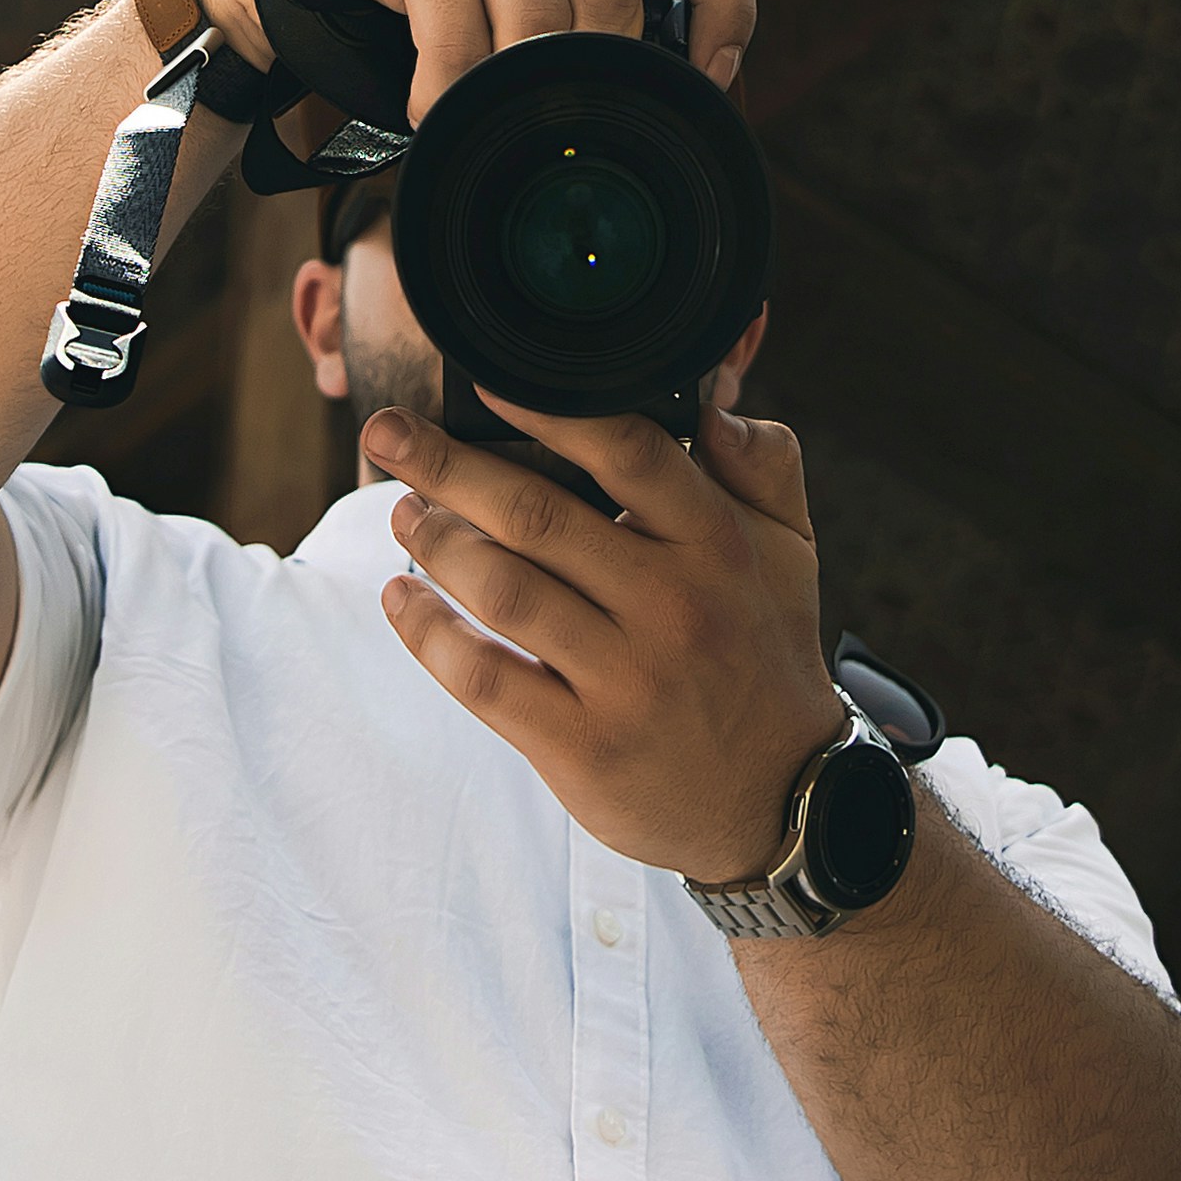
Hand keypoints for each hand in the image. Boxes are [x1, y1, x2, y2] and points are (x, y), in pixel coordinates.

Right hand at [189, 0, 752, 123]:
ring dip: (518, 95)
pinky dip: (454, 99)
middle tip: (566, 119)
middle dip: (594, 75)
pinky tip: (441, 115)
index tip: (705, 80)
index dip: (729, 14)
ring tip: (497, 124)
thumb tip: (683, 102)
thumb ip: (609, 8)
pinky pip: (457, 43)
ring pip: (537, 25)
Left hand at [367, 370, 839, 883]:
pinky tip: (400, 599)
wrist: (780, 798)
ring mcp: (625, 682)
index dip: (547, 410)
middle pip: (538, 517)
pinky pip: (484, 678)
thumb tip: (710, 404)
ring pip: (503, 591)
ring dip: (435, 543)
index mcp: (716, 546)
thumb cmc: (764, 651)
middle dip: (448, 467)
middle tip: (389, 433)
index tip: (481, 381)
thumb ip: (763, 464)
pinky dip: (428, 634)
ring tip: (401, 511)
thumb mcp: (791, 551)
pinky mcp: (581, 747)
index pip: (628, 453)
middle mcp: (672, 607)